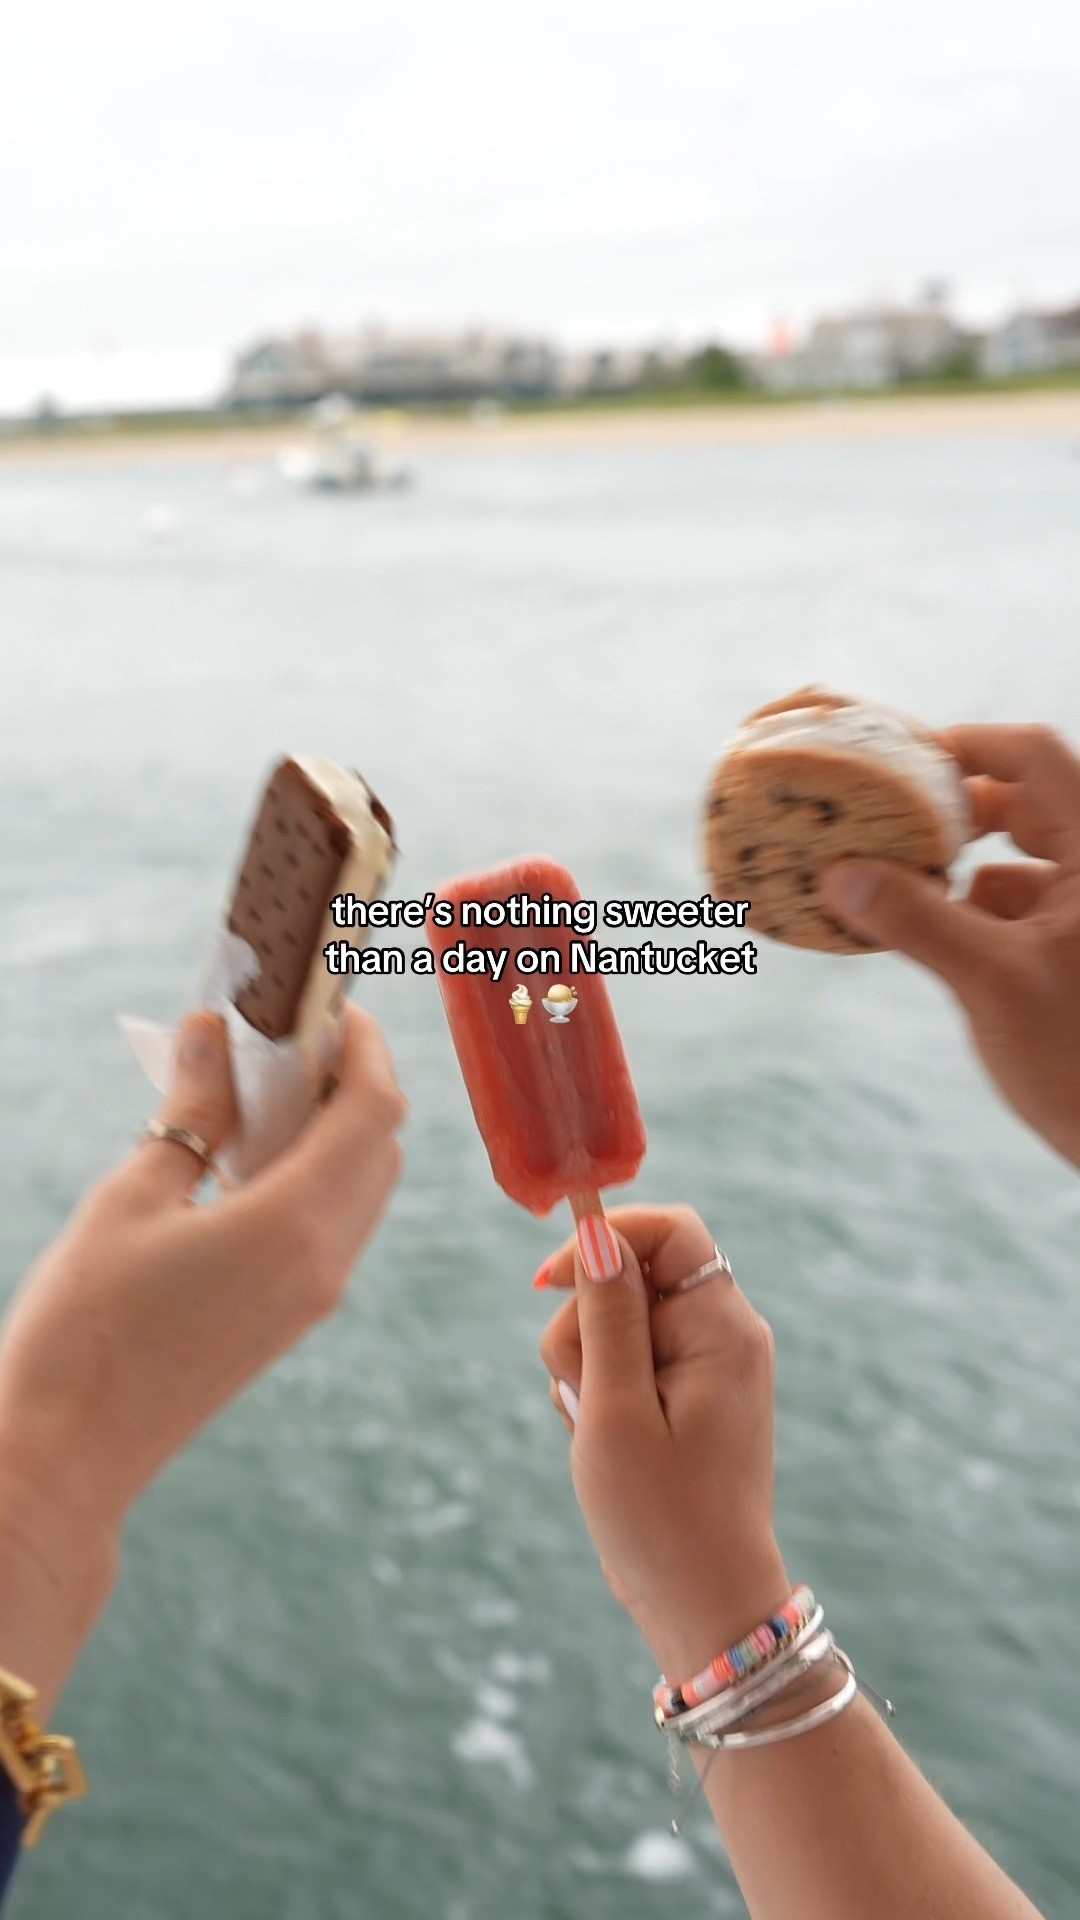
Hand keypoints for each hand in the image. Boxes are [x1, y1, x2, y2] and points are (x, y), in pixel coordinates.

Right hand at [0, 1003, 404, 1688]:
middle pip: (382, 1145)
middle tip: (288, 1039)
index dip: (366, 1046)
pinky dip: (317, 1174)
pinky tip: (250, 1155)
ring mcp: (316, 1296)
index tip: (331, 1004)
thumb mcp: (132, 1197)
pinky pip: (336, 1225)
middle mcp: (325, 1261)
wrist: (72, 1452)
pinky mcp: (294, 1318)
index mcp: (294, 1223)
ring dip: (336, 1127)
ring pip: (365, 1187)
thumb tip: (215, 1031)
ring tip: (263, 1089)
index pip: (374, 1109)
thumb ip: (191, 1111)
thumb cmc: (87, 1325)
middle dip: (352, 1080)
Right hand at [537, 1206, 788, 1682]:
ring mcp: (707, 1368)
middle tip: (586, 1399)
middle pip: (631, 1276)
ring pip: (617, 1322)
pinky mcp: (684, 1397)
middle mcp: (725, 1336)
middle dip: (584, 1326)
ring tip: (596, 1435)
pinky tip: (603, 1445)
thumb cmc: (661, 1519)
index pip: (670, 1230)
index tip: (547, 1282)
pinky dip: (599, 1393)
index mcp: (723, 1329)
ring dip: (585, 1367)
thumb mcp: (616, 1411)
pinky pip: (624, 1363)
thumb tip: (597, 1234)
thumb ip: (607, 1317)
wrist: (703, 1607)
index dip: (605, 1237)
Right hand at [820, 724, 1079, 1170]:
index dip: (966, 743)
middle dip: (949, 810)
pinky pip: (1018, 909)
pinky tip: (924, 936)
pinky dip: (970, 912)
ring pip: (1019, 860)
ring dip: (956, 866)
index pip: (1033, 755)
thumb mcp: (993, 983)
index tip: (896, 759)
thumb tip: (840, 874)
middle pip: (1023, 801)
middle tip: (879, 824)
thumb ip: (918, 920)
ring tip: (888, 883)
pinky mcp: (1078, 957)